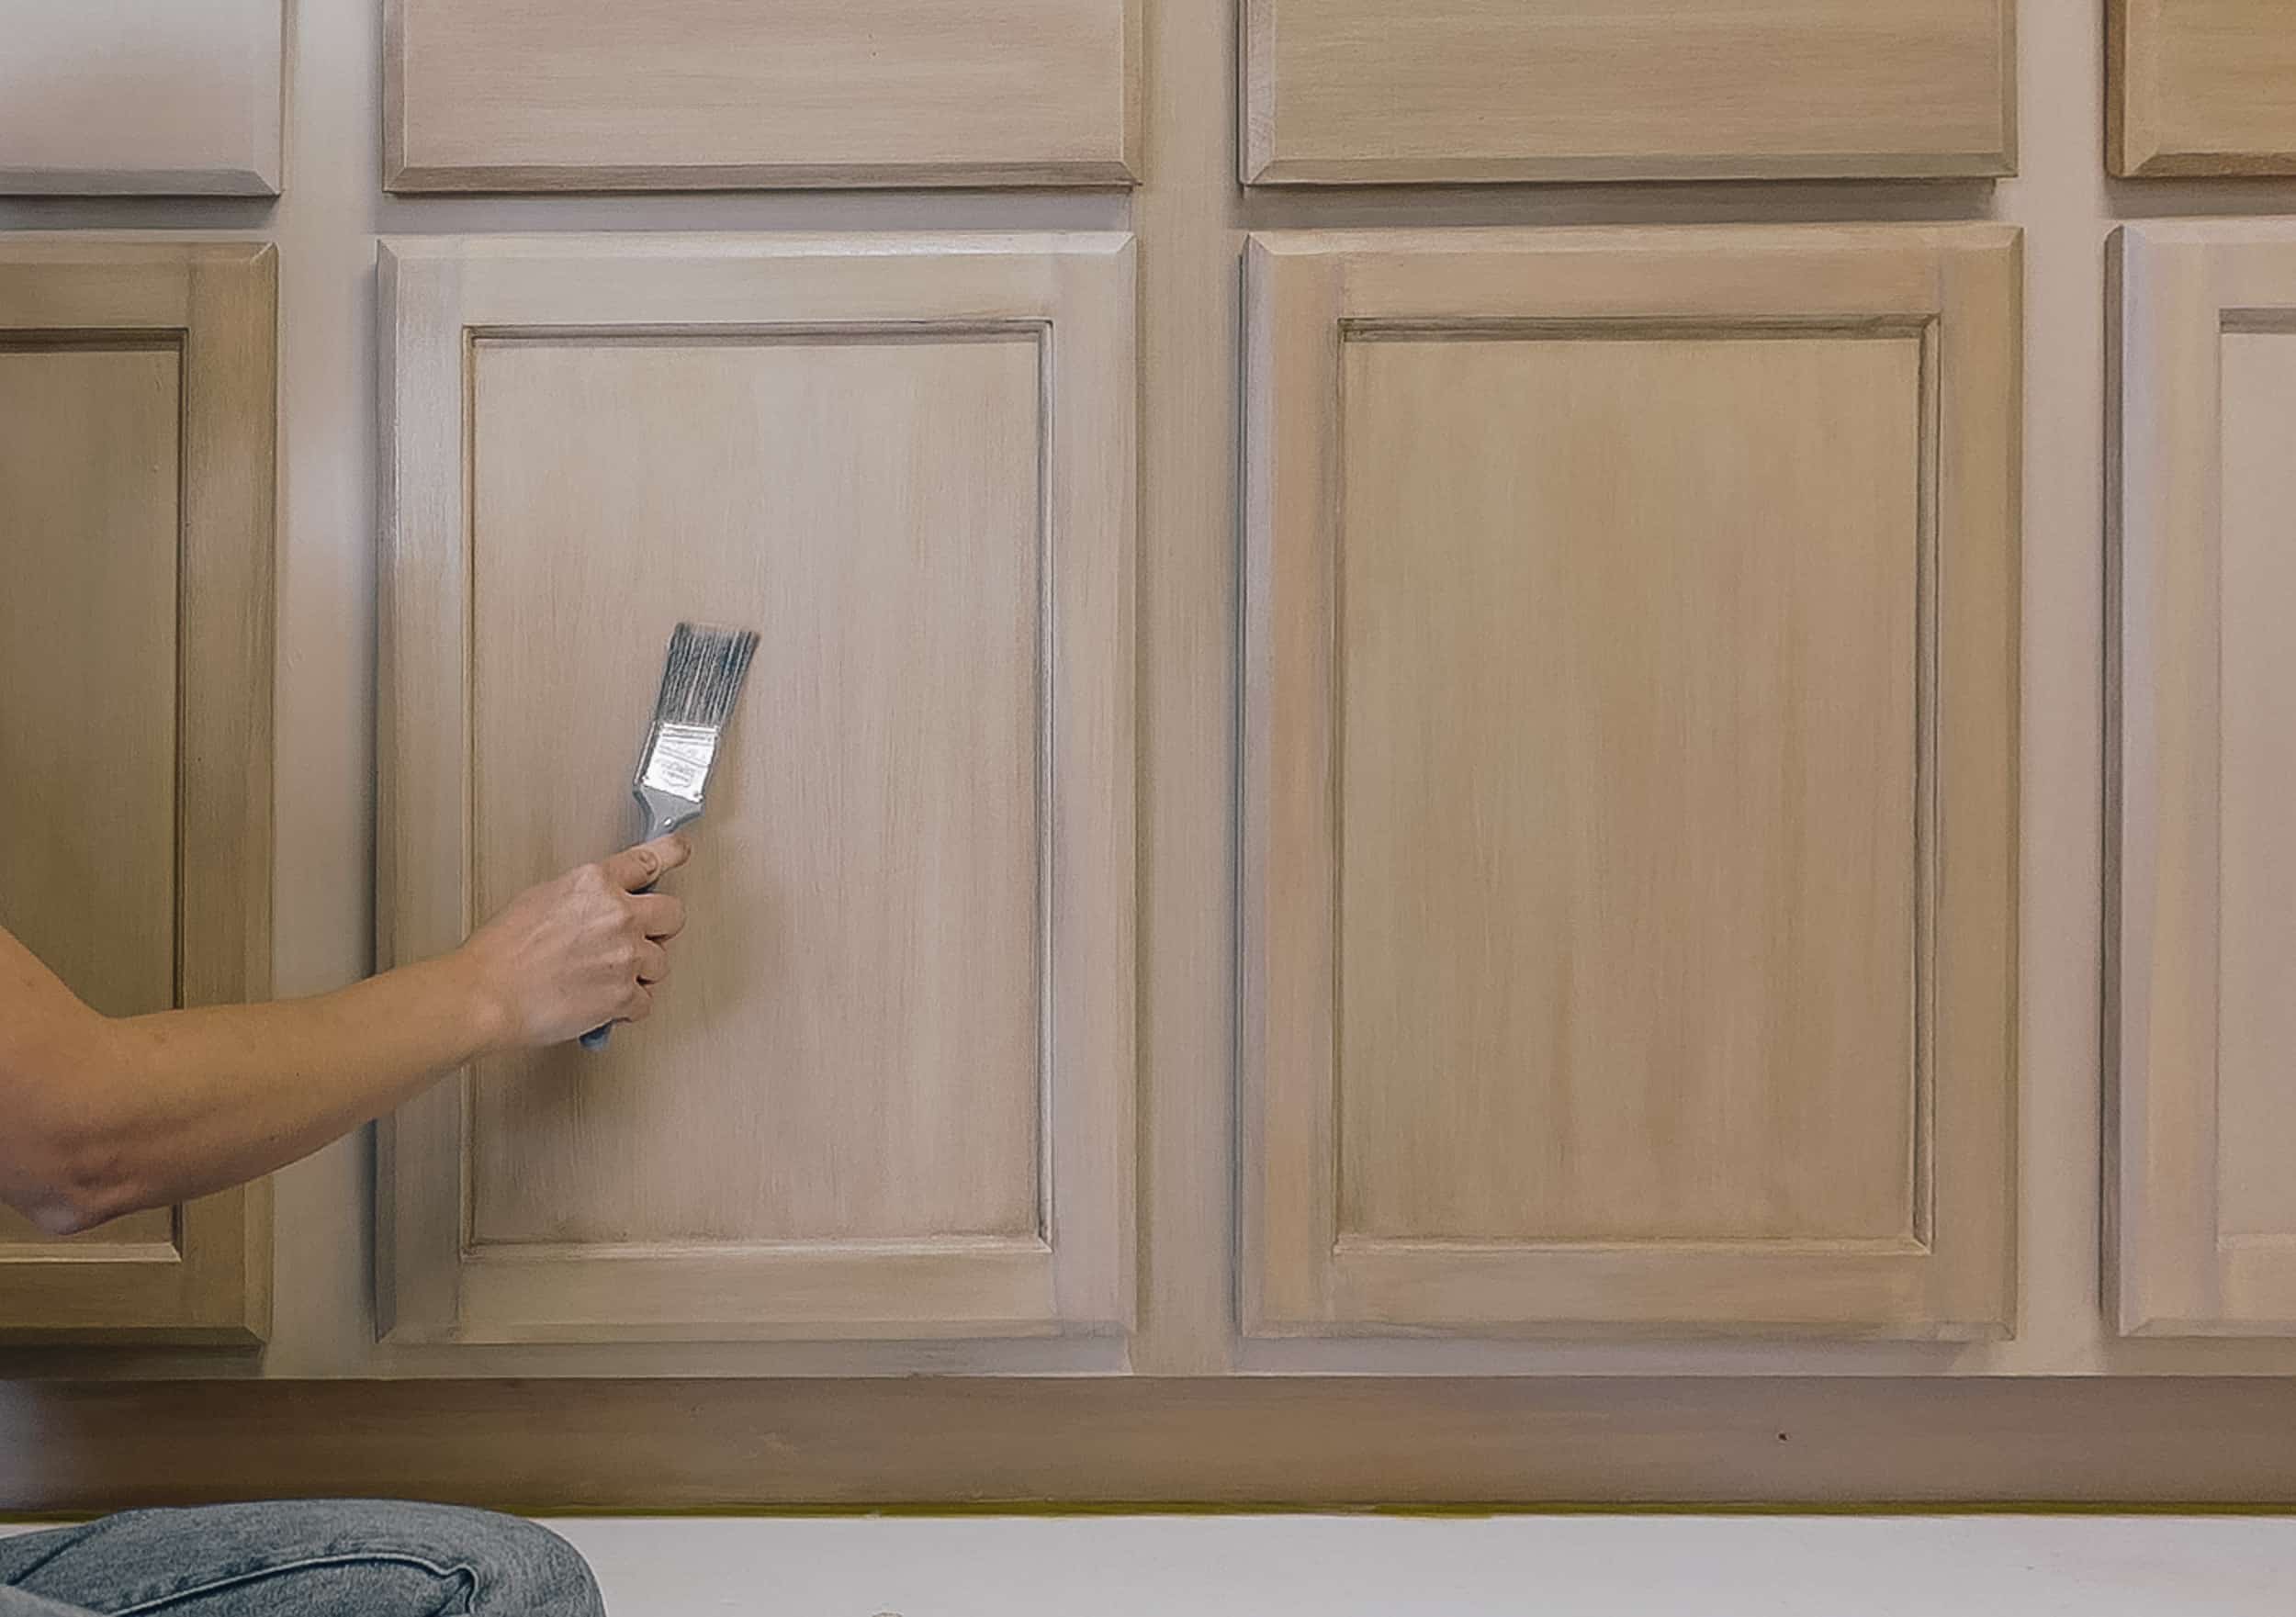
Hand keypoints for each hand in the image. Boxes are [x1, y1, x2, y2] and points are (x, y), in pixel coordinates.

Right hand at [455, 836, 691, 1048]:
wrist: (486, 995)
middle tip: (643, 939)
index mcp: (595, 883)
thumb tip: (600, 902)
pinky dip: (627, 1007)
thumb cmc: (500, 953)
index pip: (650, 859)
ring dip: (641, 972)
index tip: (680, 851)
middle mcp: (618, 914)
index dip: (671, 854)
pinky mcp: (624, 995)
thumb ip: (583, 896)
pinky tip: (604, 1003)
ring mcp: (625, 955)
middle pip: (674, 914)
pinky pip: (645, 1001)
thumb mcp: (540, 898)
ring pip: (661, 963)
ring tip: (608, 978)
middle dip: (661, 928)